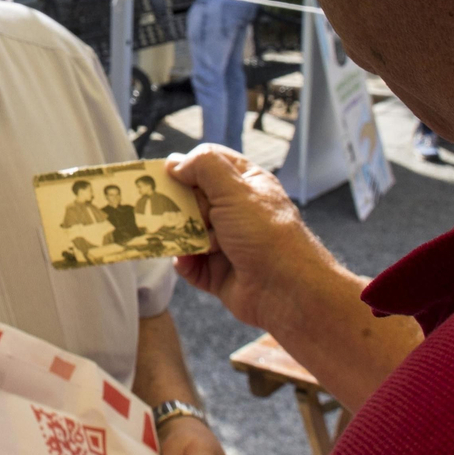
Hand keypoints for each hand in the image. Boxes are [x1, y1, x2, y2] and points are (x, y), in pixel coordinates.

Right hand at [166, 145, 336, 330]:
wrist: (287, 291)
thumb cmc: (266, 234)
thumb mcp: (235, 190)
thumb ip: (203, 167)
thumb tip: (174, 163)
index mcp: (246, 185)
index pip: (210, 164)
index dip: (187, 165)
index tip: (167, 174)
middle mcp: (236, 212)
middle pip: (193, 198)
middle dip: (179, 204)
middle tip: (171, 209)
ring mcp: (226, 243)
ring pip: (188, 231)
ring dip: (180, 234)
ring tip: (181, 237)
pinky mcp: (218, 273)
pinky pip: (190, 263)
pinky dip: (184, 262)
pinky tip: (186, 260)